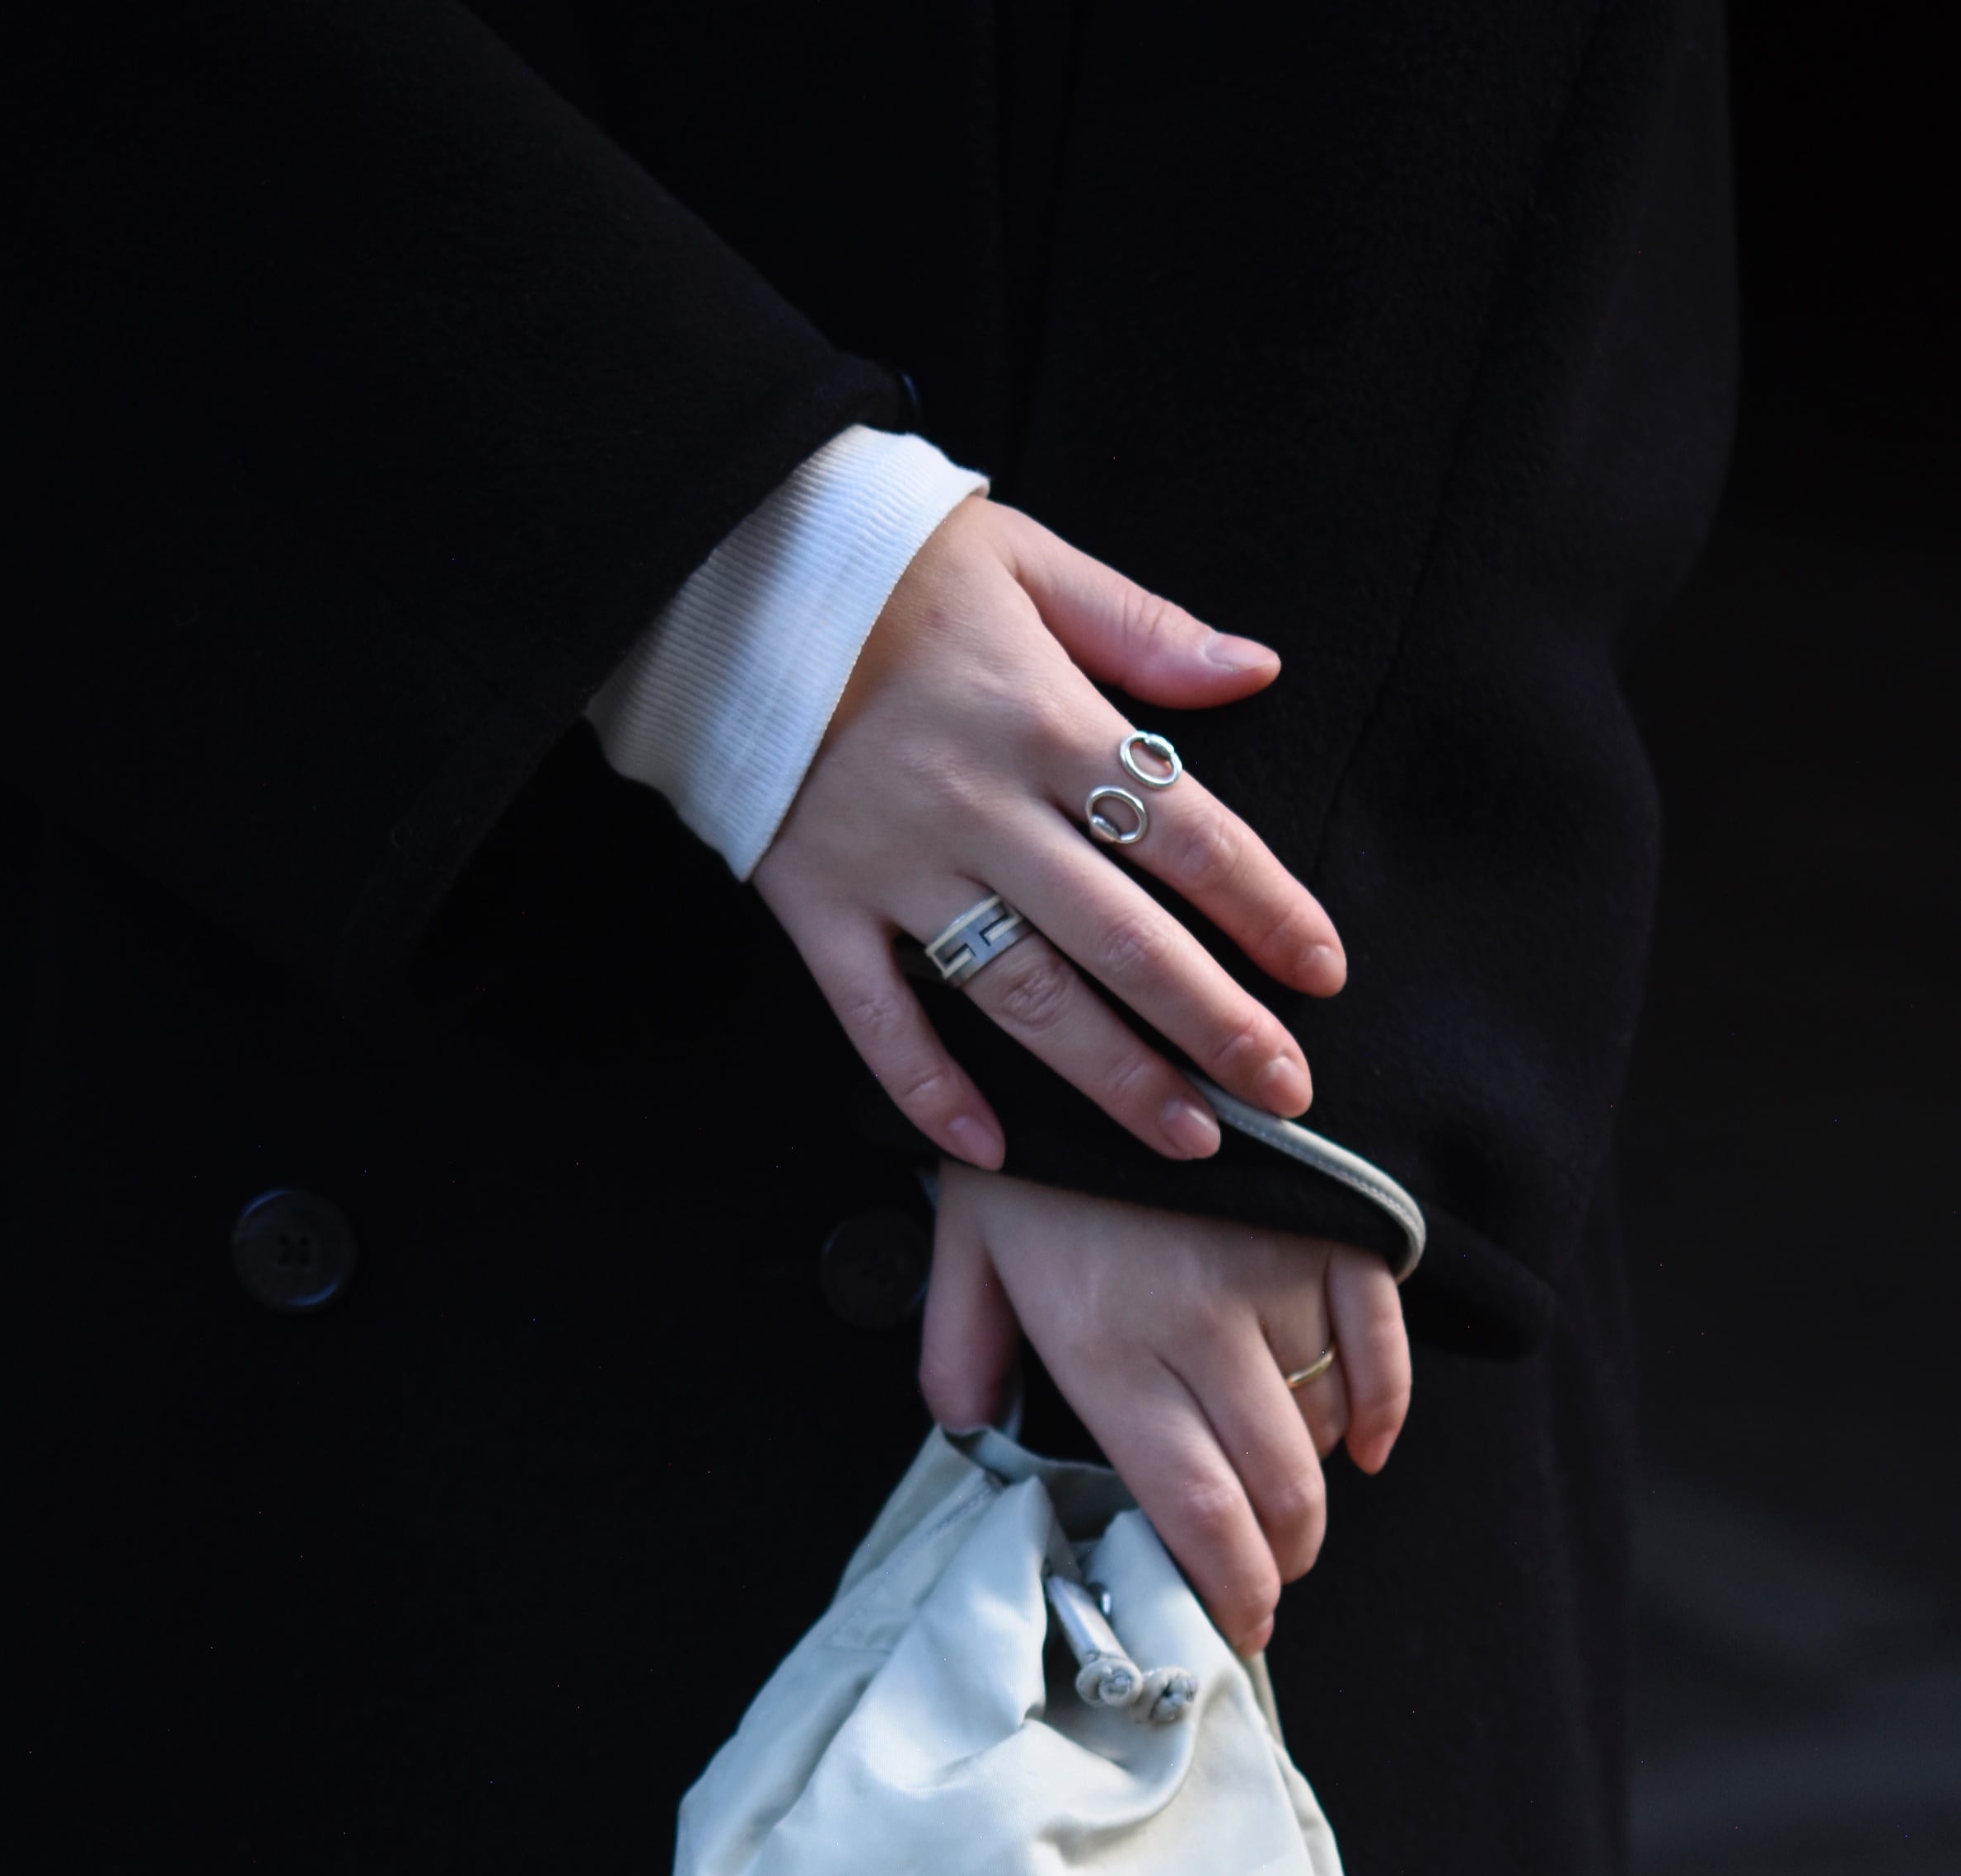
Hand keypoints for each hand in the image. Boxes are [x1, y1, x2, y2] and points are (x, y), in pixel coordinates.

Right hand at [754, 496, 1345, 1172]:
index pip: (1186, 829)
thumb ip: (1142, 626)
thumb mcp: (1028, 560)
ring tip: (1186, 1140)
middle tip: (1284, 1093)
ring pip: (1021, 993)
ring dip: (1111, 1076)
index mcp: (1046, 716)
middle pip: (1122, 936)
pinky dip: (929, 1089)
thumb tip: (1255, 670)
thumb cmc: (888, 565)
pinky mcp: (816, 905)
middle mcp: (981, 804)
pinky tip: (992, 1149)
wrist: (719, 571)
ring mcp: (895, 865)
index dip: (1265, 907)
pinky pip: (876, 1017)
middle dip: (1214, 1025)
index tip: (1323, 974)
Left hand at [921, 1168, 1410, 1654]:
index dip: (1230, 1588)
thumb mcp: (962, 1245)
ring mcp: (1274, 1274)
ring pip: (1321, 1426)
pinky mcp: (1330, 1228)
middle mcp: (1197, 1326)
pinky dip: (1380, 1407)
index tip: (1238, 1628)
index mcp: (1103, 1348)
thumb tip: (973, 1430)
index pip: (1193, 1509)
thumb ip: (961, 1350)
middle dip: (1281, 1559)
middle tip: (1267, 1584)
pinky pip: (1378, 1343)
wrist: (1106, 1003)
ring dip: (1313, 1486)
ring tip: (1288, 1511)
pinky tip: (1363, 1446)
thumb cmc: (1028, 1136)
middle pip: (1274, 1489)